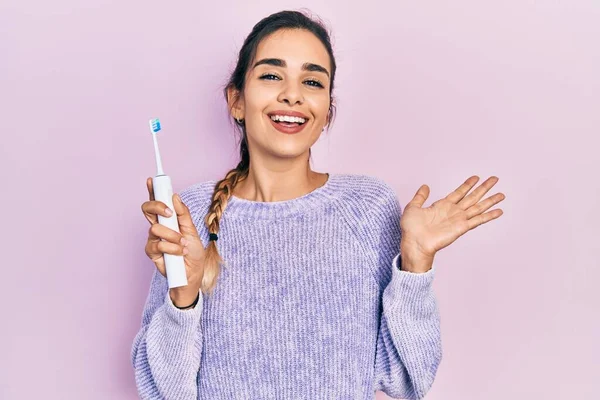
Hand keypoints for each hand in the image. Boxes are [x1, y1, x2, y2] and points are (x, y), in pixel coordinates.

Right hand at [141, 177, 205, 306]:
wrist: (192, 273)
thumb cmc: (193, 252)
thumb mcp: (192, 230)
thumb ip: (182, 214)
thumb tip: (174, 196)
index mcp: (168, 219)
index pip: (158, 201)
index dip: (153, 190)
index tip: (152, 180)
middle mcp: (159, 226)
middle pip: (148, 209)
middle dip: (157, 206)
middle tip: (168, 212)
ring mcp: (154, 238)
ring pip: (155, 228)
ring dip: (172, 236)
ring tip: (182, 244)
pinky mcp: (151, 252)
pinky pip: (157, 244)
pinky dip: (171, 248)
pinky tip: (178, 253)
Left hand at [400, 176, 505, 264]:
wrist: (414, 242)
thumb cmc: (411, 228)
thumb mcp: (413, 207)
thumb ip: (420, 196)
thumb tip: (425, 186)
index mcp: (442, 205)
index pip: (459, 192)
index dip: (468, 185)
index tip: (476, 177)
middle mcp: (453, 212)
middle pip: (472, 197)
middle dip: (484, 188)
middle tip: (495, 179)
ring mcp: (459, 219)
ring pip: (478, 207)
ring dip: (490, 200)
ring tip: (502, 194)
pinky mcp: (462, 227)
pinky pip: (478, 220)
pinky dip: (489, 216)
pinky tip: (499, 211)